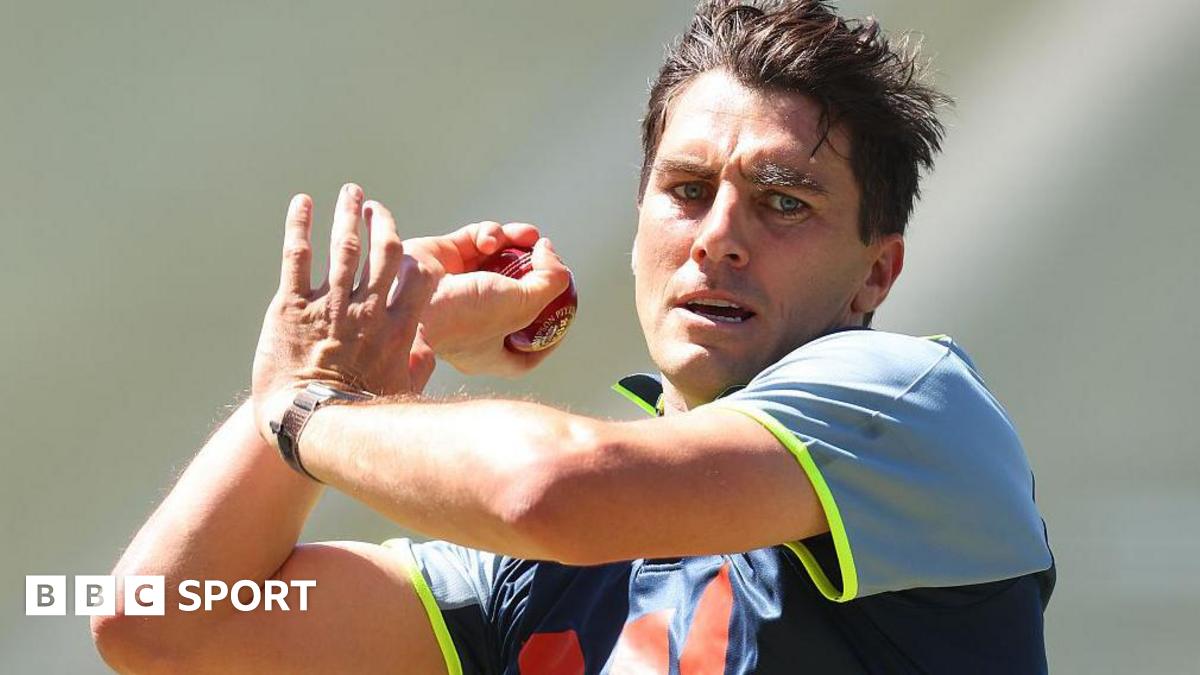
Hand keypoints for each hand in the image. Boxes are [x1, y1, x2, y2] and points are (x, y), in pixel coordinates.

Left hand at [251, 184, 435, 443]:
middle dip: (381, 222)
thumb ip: (419, 366)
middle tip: (374, 206)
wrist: (310, 422)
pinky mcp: (290, 307)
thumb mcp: (401, 392)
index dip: (414, 256)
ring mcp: (328, 305)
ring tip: (349, 192)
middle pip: (382, 251)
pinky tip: (302, 203)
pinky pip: (297, 257)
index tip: (407, 248)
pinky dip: (299, 226)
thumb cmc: (359, 415)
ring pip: (343, 246)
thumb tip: (428, 351)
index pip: (415, 277)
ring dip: (347, 214)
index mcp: (396, 329)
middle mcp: (366, 310)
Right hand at [404, 221, 571, 376]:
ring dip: (516, 242)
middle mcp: (472, 320)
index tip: (565, 314)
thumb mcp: (524, 306)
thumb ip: (551, 281)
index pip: (527, 348)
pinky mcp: (443, 256)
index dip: (550, 332)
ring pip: (498, 259)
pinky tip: (489, 239)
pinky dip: (488, 233)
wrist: (410, 299)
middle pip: (515, 293)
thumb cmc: (466, 316)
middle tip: (546, 256)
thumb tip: (551, 254)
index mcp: (489, 350)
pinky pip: (475, 239)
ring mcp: (457, 286)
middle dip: (534, 272)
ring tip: (527, 236)